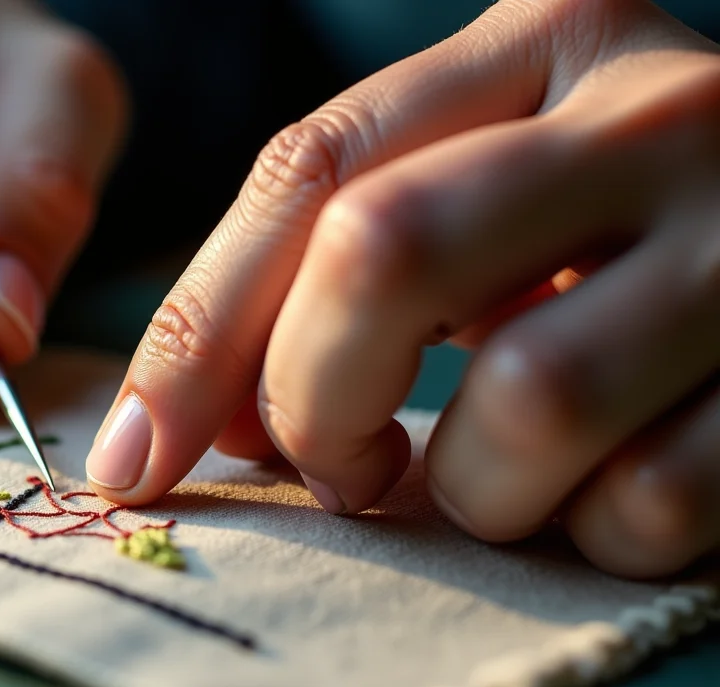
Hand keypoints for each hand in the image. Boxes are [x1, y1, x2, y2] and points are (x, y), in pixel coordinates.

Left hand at [87, 0, 719, 577]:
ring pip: (527, 402)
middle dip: (317, 398)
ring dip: (471, 488)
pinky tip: (604, 490)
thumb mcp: (482, 191)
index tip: (134, 455)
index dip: (196, 330)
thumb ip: (337, 264)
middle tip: (338, 464)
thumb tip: (188, 420)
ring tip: (490, 476)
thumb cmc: (618, 232)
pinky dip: (589, 533)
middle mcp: (658, 111)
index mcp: (547, 39)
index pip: (308, 170)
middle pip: (383, 252)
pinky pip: (649, 502)